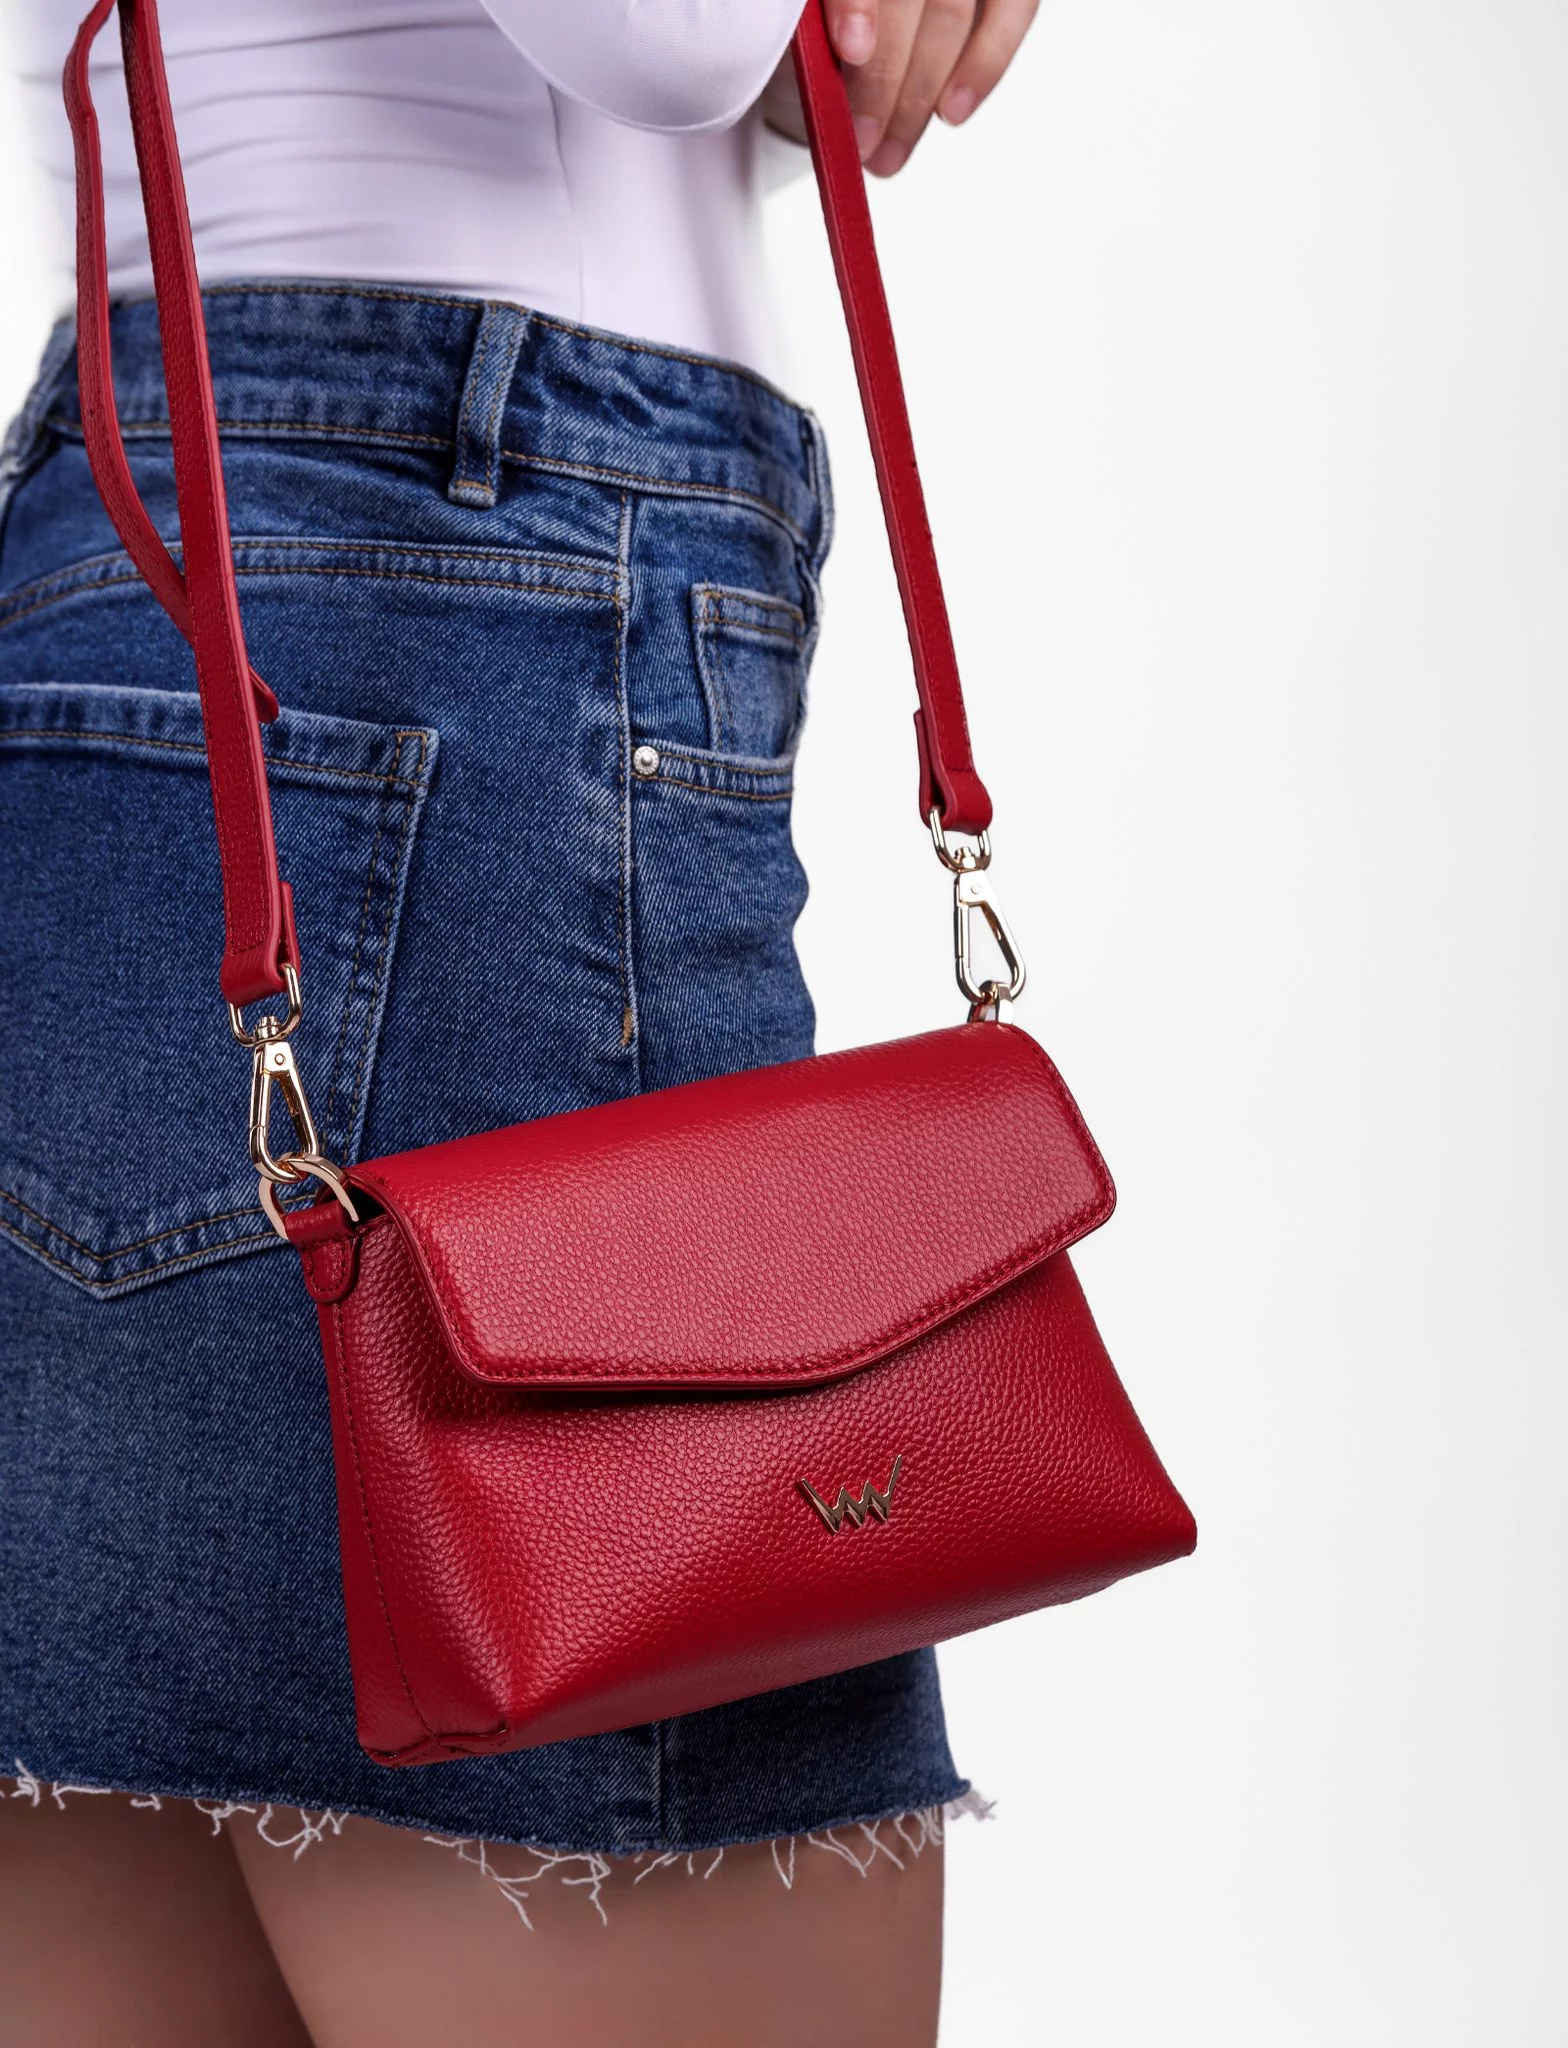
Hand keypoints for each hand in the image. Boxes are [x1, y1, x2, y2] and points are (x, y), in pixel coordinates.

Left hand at [762, 0, 1039, 175]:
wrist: (857, 11)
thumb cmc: (827, 12)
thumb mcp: (805, 15)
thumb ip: (812, 21)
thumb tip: (832, 62)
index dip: (858, 5)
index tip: (852, 50)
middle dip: (883, 80)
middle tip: (862, 144)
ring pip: (951, 15)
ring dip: (918, 97)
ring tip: (888, 156)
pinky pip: (1012, 10)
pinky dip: (984, 66)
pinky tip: (951, 115)